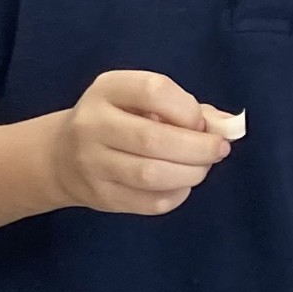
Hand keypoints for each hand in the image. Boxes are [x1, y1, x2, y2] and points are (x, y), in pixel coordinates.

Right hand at [48, 71, 234, 215]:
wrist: (61, 155)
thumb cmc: (118, 120)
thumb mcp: (141, 100)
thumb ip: (187, 108)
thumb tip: (230, 126)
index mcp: (107, 89)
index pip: (154, 91)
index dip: (188, 109)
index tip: (200, 122)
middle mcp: (92, 124)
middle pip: (154, 139)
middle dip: (198, 149)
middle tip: (217, 151)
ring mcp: (92, 163)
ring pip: (151, 175)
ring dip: (190, 174)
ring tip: (200, 168)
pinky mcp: (100, 196)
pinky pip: (149, 202)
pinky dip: (176, 195)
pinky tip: (179, 185)